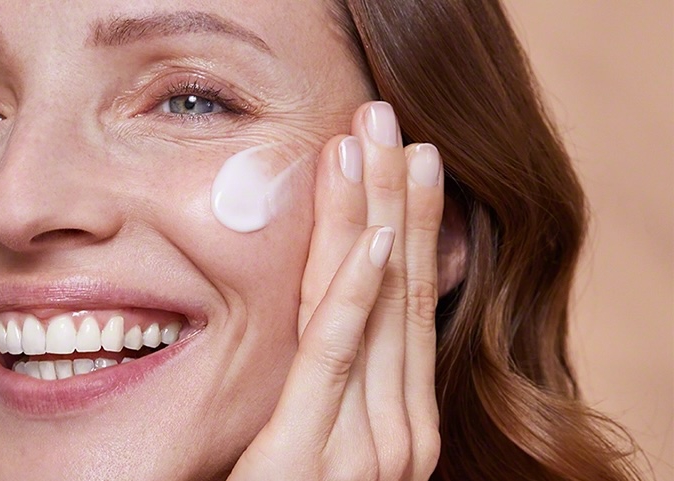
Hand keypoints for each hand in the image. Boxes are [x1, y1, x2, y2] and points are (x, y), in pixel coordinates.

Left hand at [229, 101, 443, 479]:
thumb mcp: (316, 430)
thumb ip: (333, 376)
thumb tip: (340, 299)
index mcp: (400, 418)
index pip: (404, 298)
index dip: (408, 220)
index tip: (403, 155)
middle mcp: (398, 428)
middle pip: (398, 288)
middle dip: (397, 198)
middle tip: (391, 119)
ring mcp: (366, 445)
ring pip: (373, 306)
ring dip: (376, 216)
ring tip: (377, 141)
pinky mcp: (312, 454)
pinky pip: (337, 355)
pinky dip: (356, 291)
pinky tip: (370, 235)